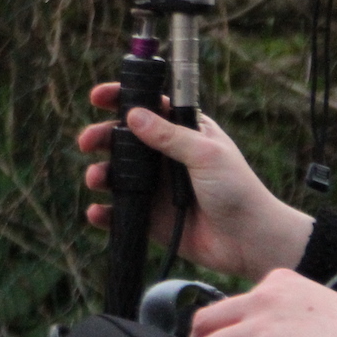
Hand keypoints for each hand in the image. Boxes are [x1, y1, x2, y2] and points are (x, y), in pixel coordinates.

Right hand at [79, 83, 313, 281]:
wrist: (248, 240)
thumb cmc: (237, 189)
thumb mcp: (206, 155)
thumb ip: (170, 136)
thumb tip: (134, 115)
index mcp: (184, 132)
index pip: (149, 107)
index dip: (122, 98)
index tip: (98, 96)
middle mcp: (166, 157)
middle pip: (123, 140)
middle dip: (102, 137)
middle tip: (88, 141)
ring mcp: (156, 187)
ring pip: (116, 175)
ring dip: (100, 174)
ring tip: (96, 178)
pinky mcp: (149, 218)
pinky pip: (119, 212)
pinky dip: (104, 212)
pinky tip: (98, 212)